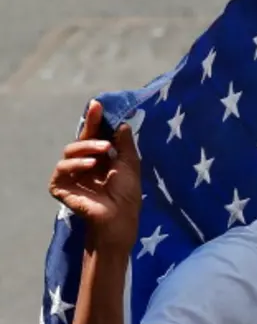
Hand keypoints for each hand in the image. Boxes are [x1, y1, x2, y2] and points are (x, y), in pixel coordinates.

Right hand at [49, 100, 141, 250]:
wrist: (119, 218)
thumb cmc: (126, 195)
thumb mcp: (130, 165)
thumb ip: (125, 145)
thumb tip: (122, 124)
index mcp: (99, 158)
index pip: (94, 135)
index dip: (95, 120)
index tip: (97, 104)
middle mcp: (83, 164)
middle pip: (81, 139)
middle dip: (89, 125)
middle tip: (97, 113)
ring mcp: (71, 175)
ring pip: (71, 150)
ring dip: (88, 147)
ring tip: (105, 150)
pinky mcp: (60, 186)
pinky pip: (62, 168)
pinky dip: (76, 164)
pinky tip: (89, 165)